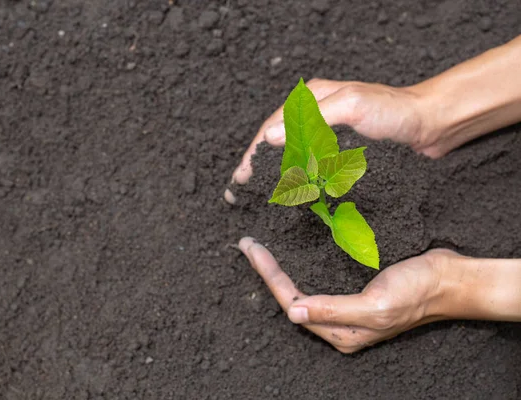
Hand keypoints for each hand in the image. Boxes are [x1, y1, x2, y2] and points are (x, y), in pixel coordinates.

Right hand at [227, 36, 520, 202]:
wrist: (430, 125)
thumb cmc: (393, 112)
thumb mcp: (353, 106)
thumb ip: (314, 120)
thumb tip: (271, 138)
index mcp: (314, 100)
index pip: (273, 127)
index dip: (254, 153)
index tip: (241, 177)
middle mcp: (317, 116)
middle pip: (278, 142)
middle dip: (259, 167)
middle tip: (241, 192)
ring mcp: (329, 135)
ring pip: (293, 156)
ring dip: (276, 176)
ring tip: (260, 197)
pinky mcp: (343, 152)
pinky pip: (312, 166)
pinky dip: (299, 180)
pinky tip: (293, 194)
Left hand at [239, 237, 459, 352]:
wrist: (450, 278)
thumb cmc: (417, 292)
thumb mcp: (376, 305)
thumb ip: (334, 310)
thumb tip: (293, 313)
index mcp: (341, 333)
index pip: (293, 302)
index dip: (269, 275)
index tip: (251, 248)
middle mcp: (339, 323)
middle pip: (292, 296)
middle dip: (268, 271)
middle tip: (248, 244)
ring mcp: (345, 307)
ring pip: (302, 287)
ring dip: (281, 267)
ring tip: (261, 246)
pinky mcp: (352, 291)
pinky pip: (318, 278)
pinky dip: (301, 263)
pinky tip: (291, 249)